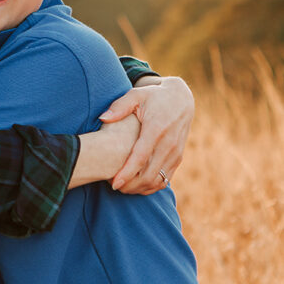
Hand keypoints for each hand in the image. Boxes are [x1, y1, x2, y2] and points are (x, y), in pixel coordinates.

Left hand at [100, 76, 193, 192]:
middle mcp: (169, 144)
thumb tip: (103, 118)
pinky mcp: (178, 158)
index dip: (127, 173)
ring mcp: (175, 153)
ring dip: (140, 188)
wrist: (181, 99)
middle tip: (113, 186)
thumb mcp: (136, 95)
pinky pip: (165, 179)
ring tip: (123, 187)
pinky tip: (136, 185)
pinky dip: (151, 186)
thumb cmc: (153, 97)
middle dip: (130, 185)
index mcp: (156, 129)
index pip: (140, 158)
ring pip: (158, 180)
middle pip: (149, 174)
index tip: (113, 183)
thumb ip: (119, 106)